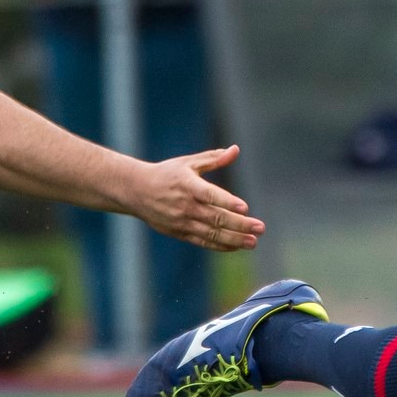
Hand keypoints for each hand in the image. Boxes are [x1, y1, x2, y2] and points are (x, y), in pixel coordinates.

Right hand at [130, 145, 265, 251]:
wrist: (136, 192)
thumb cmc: (166, 174)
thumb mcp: (188, 163)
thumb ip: (213, 158)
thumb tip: (235, 150)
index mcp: (188, 185)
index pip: (210, 195)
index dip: (227, 201)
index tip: (245, 207)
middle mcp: (186, 206)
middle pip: (216, 217)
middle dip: (240, 224)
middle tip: (260, 228)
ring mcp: (182, 222)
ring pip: (212, 233)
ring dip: (234, 239)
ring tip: (253, 242)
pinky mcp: (179, 233)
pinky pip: (203, 242)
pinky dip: (220, 245)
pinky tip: (236, 246)